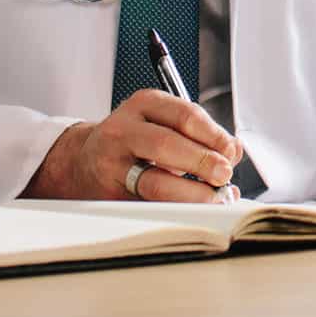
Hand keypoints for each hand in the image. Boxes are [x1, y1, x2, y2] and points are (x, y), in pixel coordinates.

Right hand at [22, 90, 242, 202]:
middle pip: (166, 145)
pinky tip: (193, 210)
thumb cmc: (134, 141)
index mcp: (143, 105)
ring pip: (154, 182)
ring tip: (214, 198)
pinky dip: (177, 210)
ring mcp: (112, 165)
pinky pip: (148, 206)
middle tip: (224, 175)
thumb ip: (199, 133)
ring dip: (192, 193)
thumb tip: (233, 151)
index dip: (213, 135)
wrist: (82, 162)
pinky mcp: (110, 196)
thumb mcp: (163, 123)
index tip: (231, 152)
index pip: (184, 115)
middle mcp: (123, 131)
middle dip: (202, 162)